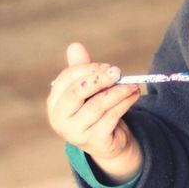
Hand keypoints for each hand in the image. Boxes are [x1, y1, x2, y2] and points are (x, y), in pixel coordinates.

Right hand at [47, 42, 142, 177]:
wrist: (109, 141)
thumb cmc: (95, 110)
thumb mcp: (89, 89)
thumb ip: (82, 69)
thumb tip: (75, 46)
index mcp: (54, 103)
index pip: (66, 78)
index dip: (88, 69)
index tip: (108, 67)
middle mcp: (60, 119)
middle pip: (77, 92)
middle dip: (99, 79)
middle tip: (118, 72)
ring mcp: (75, 133)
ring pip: (97, 105)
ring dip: (118, 91)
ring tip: (132, 84)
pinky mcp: (94, 141)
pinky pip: (111, 117)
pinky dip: (125, 103)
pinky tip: (134, 95)